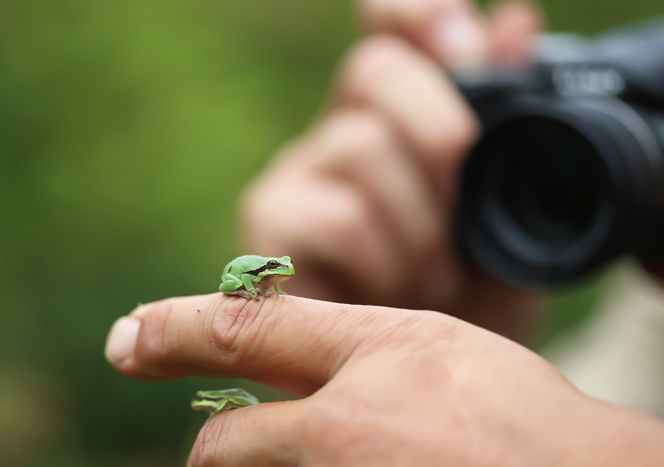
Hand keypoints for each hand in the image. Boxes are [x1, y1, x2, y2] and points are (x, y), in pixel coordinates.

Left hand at [105, 295, 663, 465]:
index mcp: (376, 354)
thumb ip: (347, 352)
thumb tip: (277, 360)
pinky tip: (364, 463)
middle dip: (222, 449)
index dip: (175, 328)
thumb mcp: (431, 350)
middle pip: (225, 443)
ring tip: (338, 457)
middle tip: (239, 449)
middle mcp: (351, 426)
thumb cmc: (517, 417)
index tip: (129, 336)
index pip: (247, 328)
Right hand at [240, 0, 543, 338]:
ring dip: (421, 223)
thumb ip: (505, 118)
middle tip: (465, 199)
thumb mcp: (504, 204)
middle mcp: (338, 131)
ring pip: (361, 149)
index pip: (387, 29)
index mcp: (397, 114)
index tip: (452, 36)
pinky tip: (396, 289)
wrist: (426, 377)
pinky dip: (387, 260)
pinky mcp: (270, 227)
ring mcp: (298, 174)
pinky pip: (340, 218)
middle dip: (440, 130)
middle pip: (373, 71)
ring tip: (436, 274)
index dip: (411, 14)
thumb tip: (514, 22)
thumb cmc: (468, 285)